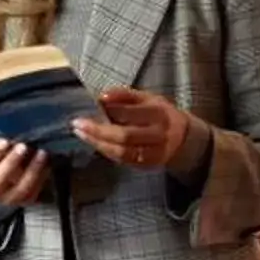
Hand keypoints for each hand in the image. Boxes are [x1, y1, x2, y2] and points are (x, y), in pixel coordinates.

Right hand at [0, 138, 48, 206]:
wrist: (1, 190)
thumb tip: (12, 135)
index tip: (5, 141)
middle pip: (0, 178)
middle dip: (12, 161)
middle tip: (23, 146)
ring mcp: (9, 199)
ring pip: (21, 187)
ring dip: (32, 169)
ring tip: (41, 153)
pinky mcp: (25, 202)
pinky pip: (35, 191)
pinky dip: (42, 177)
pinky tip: (48, 164)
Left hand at [77, 87, 194, 170]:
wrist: (182, 137)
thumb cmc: (159, 114)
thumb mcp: (147, 98)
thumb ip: (124, 95)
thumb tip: (102, 96)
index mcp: (158, 114)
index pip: (129, 113)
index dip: (108, 110)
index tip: (90, 105)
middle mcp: (158, 135)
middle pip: (124, 136)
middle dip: (98, 131)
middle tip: (78, 124)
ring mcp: (154, 153)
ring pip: (122, 152)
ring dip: (98, 143)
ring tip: (81, 134)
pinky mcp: (148, 165)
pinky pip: (123, 160)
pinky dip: (106, 151)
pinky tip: (95, 143)